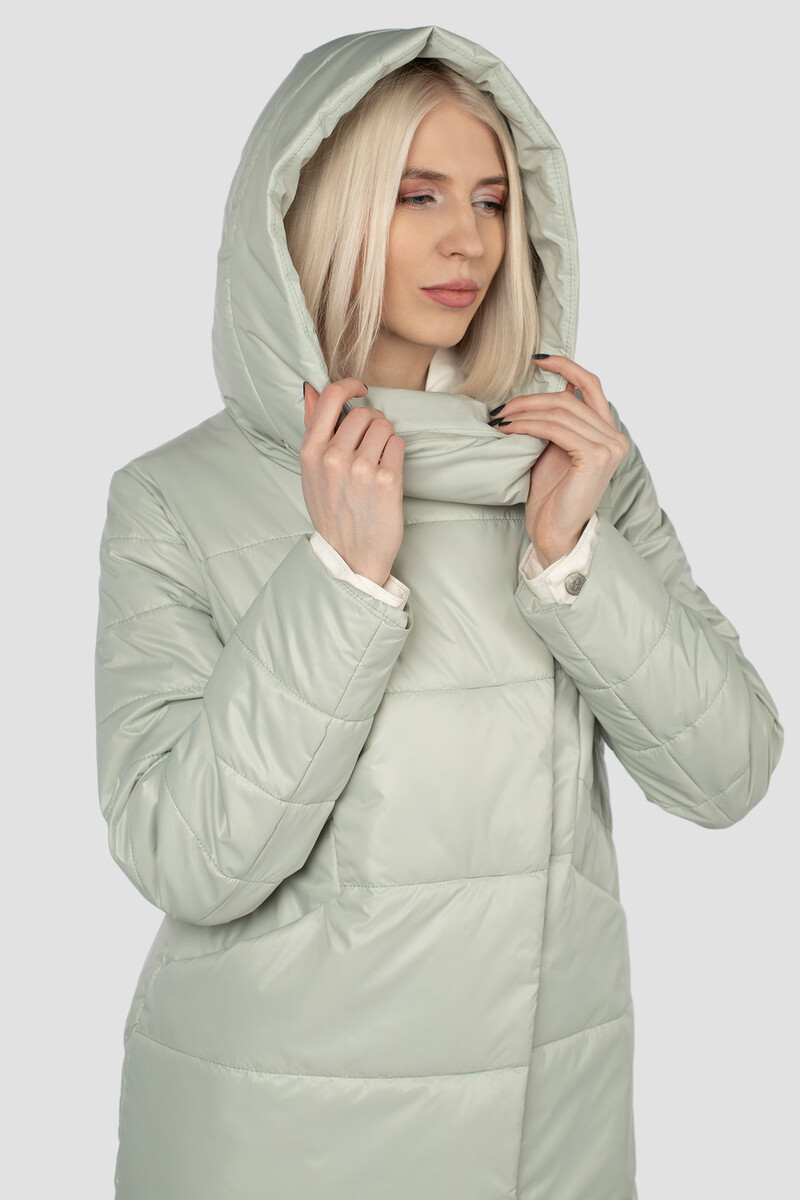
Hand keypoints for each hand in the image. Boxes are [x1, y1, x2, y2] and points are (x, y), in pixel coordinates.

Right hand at [301, 379, 405, 586]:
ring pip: (384, 426)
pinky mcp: (387, 481)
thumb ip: (312, 430)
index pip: (331, 396)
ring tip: (379, 460)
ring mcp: (361, 469)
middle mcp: (333, 457)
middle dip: (373, 422)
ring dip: (386, 438)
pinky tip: (388, 471)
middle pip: (364, 413)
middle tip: (372, 442)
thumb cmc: (331, 512)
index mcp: (311, 452)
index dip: (350, 386)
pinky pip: (398, 444)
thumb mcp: (310, 472)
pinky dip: (397, 453)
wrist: (350, 555)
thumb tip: (311, 389)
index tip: (361, 389)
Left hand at [490, 355, 628, 565]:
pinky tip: (509, 429)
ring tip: (500, 419)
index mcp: (607, 432)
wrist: (554, 532)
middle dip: (530, 398)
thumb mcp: (553, 448)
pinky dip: (528, 425)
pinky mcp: (594, 458)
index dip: (566, 366)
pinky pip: (555, 429)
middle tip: (502, 408)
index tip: (539, 359)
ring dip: (524, 411)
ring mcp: (608, 447)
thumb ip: (556, 421)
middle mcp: (614, 438)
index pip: (591, 385)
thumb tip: (547, 390)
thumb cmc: (551, 495)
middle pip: (569, 398)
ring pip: (561, 411)